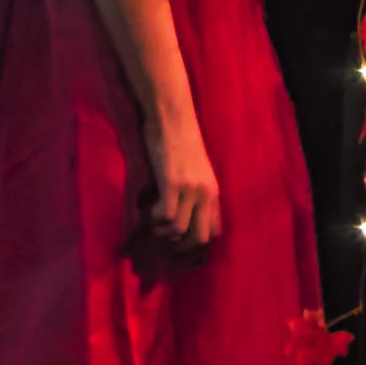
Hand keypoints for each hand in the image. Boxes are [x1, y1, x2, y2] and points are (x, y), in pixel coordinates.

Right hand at [142, 109, 221, 251]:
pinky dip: (156, 220)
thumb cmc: (182, 138)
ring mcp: (190, 189)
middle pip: (201, 237)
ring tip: (155, 226)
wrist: (173, 117)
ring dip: (164, 234)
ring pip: (180, 230)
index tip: (182, 242)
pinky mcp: (172, 183)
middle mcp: (206, 193)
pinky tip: (150, 210)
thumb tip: (185, 212)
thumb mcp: (197, 169)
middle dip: (182, 247)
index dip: (199, 241)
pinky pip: (166, 216)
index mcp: (214, 191)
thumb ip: (197, 190)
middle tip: (167, 244)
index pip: (216, 230)